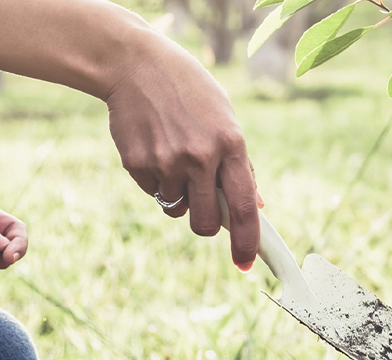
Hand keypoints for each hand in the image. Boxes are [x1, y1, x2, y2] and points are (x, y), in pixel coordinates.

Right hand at [104, 46, 261, 271]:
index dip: (248, 242)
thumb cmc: (190, 93)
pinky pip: (152, 192)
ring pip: (177, 210)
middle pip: (207, 224)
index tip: (246, 264)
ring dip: (179, 195)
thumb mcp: (225, 119)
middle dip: (208, 225)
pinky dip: (156, 181)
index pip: (244, 208)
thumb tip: (255, 208)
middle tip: (204, 206)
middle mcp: (200, 157)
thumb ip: (240, 165)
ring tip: (175, 156)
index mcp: (231, 145)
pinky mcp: (137, 163)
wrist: (136, 64)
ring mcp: (166, 162)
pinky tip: (154, 147)